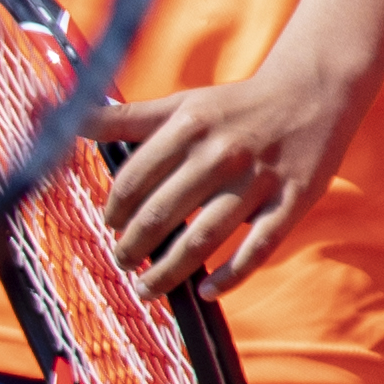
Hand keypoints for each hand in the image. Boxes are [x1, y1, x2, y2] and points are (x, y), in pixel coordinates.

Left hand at [95, 44, 370, 294]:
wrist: (314, 91)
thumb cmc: (237, 106)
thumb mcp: (182, 104)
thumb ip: (126, 118)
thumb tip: (70, 120)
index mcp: (190, 127)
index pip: (134, 181)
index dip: (113, 210)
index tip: (110, 225)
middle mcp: (222, 153)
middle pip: (161, 214)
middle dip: (132, 246)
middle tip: (123, 261)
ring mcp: (260, 179)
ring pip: (204, 238)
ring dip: (168, 271)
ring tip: (147, 289)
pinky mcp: (295, 199)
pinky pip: (259, 247)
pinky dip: (232, 275)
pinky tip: (207, 292)